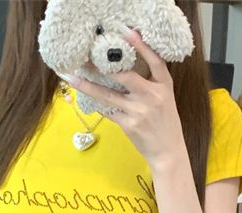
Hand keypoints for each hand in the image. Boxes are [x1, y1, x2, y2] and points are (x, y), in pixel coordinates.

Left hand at [67, 28, 186, 170]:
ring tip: (73, 77)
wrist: (168, 151)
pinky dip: (97, 104)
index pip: (154, 61)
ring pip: (109, 95)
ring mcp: (139, 111)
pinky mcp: (129, 125)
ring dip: (89, 86)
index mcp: (164, 86)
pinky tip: (85, 97)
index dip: (141, 46)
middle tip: (87, 56)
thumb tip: (125, 62)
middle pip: (125, 76)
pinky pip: (108, 111)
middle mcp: (152, 96)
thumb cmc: (165, 122)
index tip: (125, 32)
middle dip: (104, 66)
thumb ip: (150, 80)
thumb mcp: (165, 97)